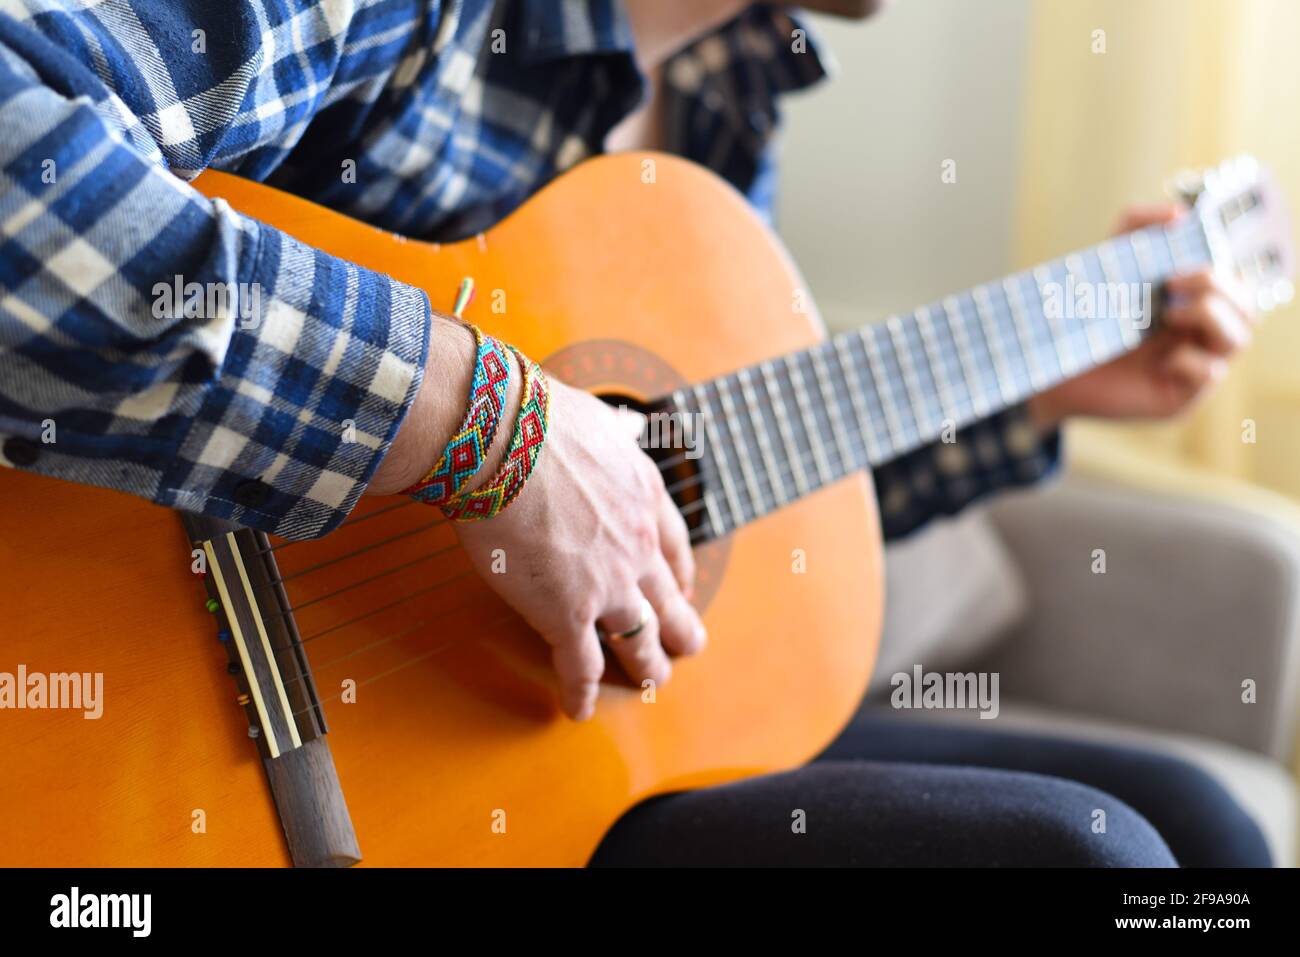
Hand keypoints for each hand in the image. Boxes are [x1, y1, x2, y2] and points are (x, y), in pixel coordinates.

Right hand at [454, 380, 706, 719]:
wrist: (505, 441)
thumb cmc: (539, 422)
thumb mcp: (598, 421)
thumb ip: (616, 435)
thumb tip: (625, 428)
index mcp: (645, 498)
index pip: (674, 547)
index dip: (681, 575)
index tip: (682, 589)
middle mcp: (637, 546)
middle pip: (669, 600)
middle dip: (680, 628)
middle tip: (688, 646)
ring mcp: (607, 586)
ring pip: (640, 640)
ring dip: (648, 666)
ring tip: (652, 683)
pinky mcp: (566, 614)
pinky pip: (580, 665)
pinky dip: (580, 692)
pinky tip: (577, 709)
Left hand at [1028, 204, 1258, 430]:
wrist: (1048, 366)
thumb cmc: (1081, 316)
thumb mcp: (1107, 261)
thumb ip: (1138, 224)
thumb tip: (1180, 213)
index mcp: (1191, 305)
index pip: (1234, 284)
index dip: (1219, 271)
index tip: (1175, 266)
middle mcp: (1198, 335)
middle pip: (1246, 307)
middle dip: (1217, 286)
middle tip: (1171, 283)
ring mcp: (1192, 367)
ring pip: (1239, 337)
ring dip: (1211, 316)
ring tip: (1168, 313)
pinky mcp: (1179, 396)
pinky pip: (1211, 374)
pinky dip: (1191, 360)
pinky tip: (1161, 360)